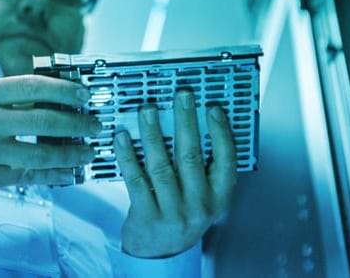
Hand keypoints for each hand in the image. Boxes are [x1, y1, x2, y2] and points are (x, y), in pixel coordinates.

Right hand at [0, 75, 100, 197]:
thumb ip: (12, 95)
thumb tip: (57, 94)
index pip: (33, 86)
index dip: (64, 89)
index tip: (85, 93)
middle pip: (42, 121)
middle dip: (76, 124)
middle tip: (95, 126)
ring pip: (40, 153)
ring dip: (71, 154)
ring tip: (88, 152)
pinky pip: (29, 176)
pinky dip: (53, 175)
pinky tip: (71, 173)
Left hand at [115, 90, 236, 257]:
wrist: (160, 253)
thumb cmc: (183, 215)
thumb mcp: (204, 196)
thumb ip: (204, 167)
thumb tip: (190, 120)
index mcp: (218, 196)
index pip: (226, 160)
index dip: (221, 132)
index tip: (213, 108)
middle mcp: (199, 205)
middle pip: (192, 157)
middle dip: (186, 122)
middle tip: (182, 96)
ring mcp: (172, 212)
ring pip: (162, 165)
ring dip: (153, 134)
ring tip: (148, 110)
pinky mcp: (147, 216)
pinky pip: (136, 180)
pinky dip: (128, 155)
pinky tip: (123, 136)